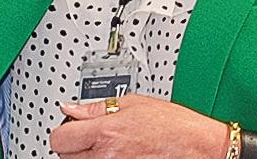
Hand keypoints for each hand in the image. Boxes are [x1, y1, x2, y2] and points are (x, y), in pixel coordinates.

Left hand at [51, 94, 230, 158]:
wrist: (197, 146)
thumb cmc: (174, 125)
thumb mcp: (134, 103)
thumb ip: (96, 108)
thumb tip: (70, 109)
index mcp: (105, 132)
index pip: (59, 139)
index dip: (65, 131)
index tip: (74, 127)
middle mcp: (105, 157)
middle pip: (66, 156)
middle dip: (78, 144)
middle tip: (99, 135)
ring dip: (90, 156)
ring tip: (113, 146)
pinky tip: (122, 155)